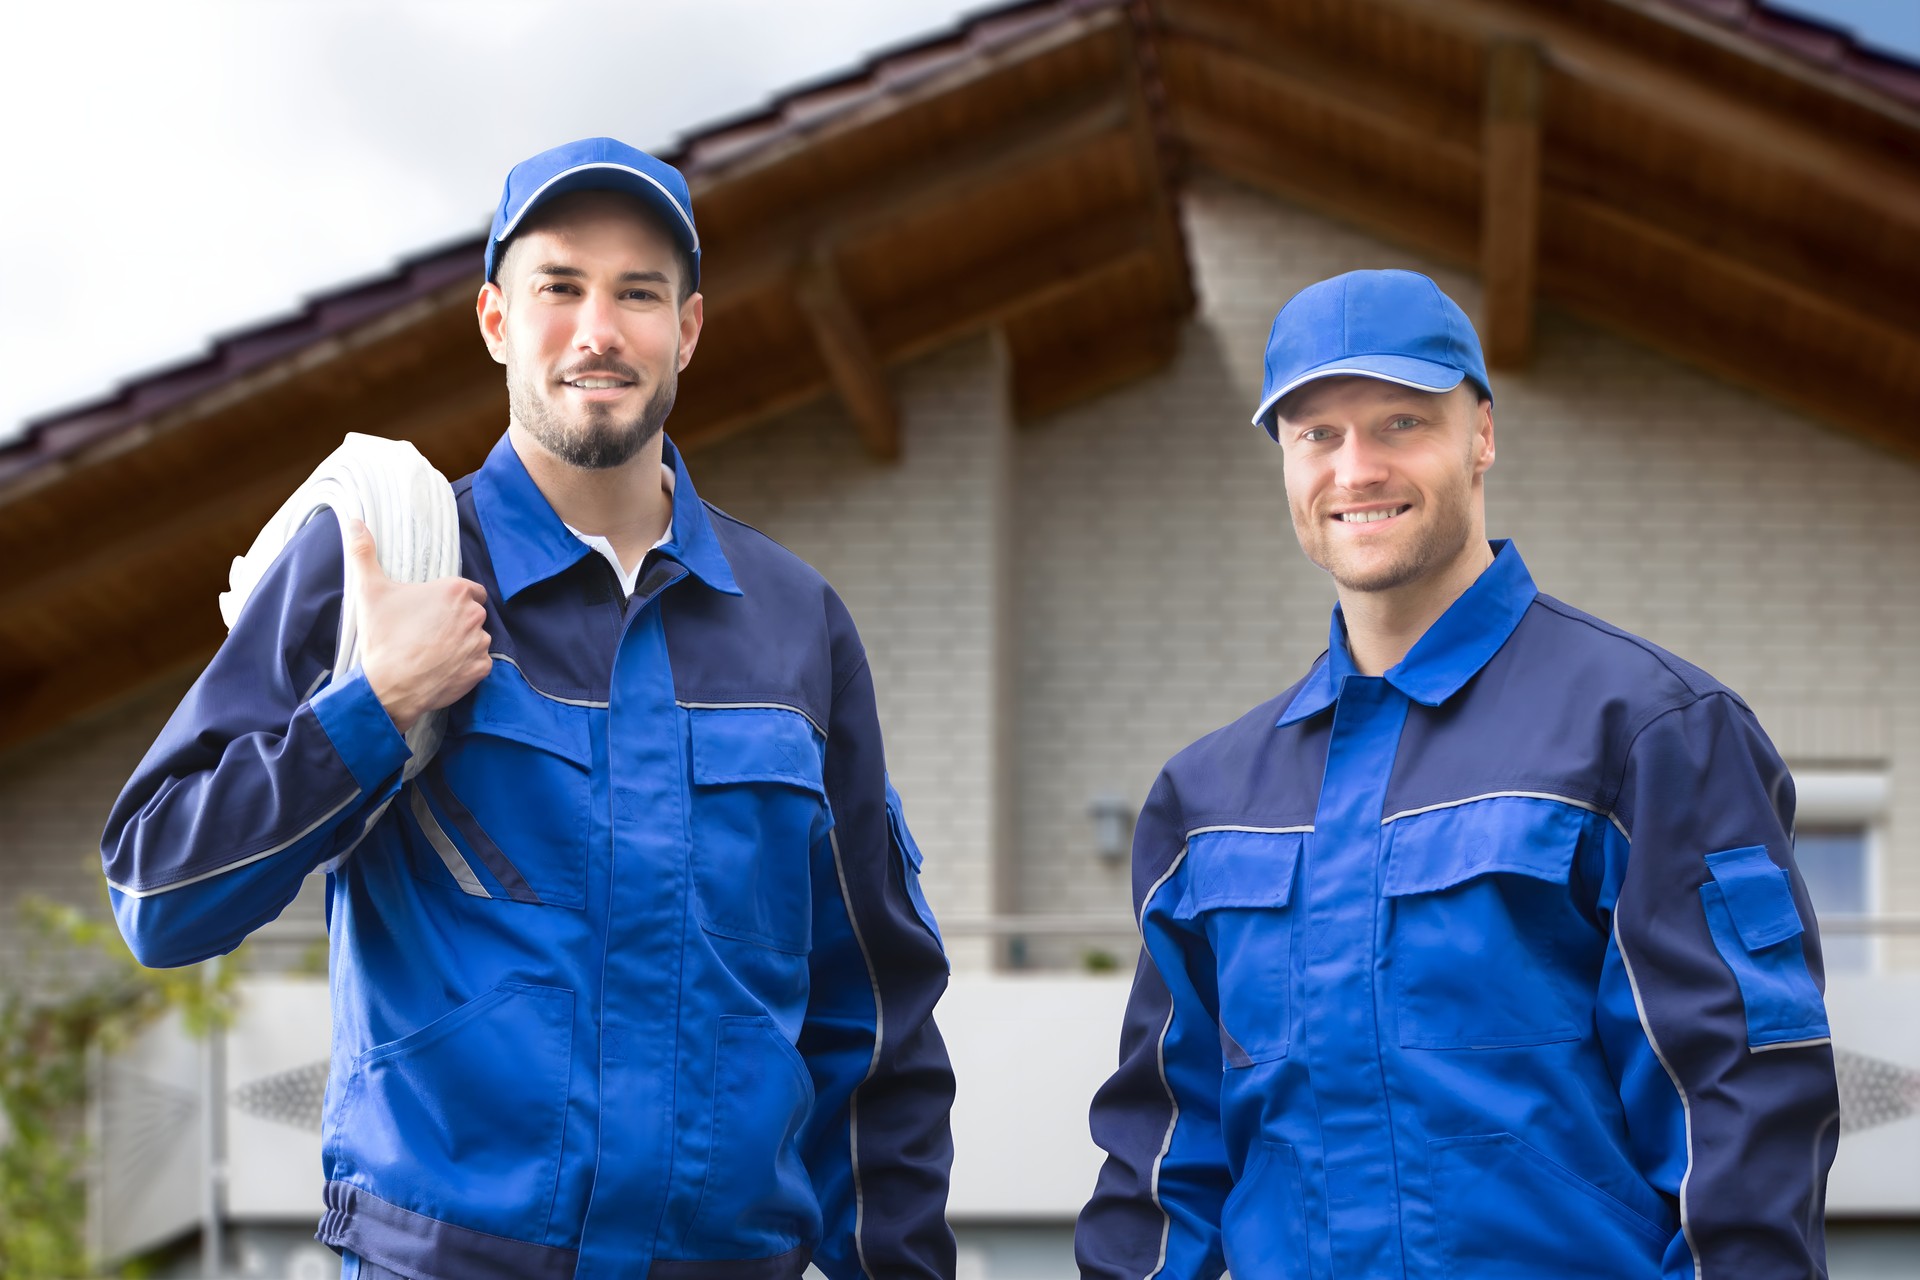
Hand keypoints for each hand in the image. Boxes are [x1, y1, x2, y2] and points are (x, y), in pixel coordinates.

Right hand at [343, 516, 491, 733]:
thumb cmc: (383, 637)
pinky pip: (479, 663)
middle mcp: (475, 614)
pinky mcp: (482, 669)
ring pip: (476, 639)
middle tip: (428, 633)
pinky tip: (443, 668)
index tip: (433, 611)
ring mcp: (481, 643)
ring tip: (433, 652)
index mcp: (455, 590)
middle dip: (456, 622)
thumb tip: (353, 521)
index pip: (468, 590)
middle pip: (473, 614)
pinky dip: (465, 666)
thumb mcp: (370, 590)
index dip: (452, 600)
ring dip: (462, 644)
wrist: (389, 686)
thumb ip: (363, 553)